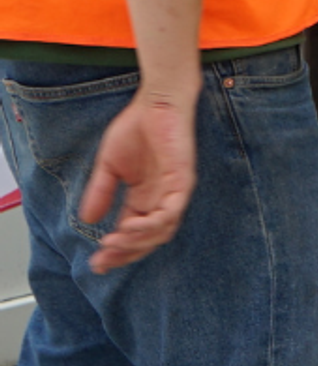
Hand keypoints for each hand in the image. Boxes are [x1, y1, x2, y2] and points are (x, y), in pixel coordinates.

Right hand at [81, 83, 198, 271]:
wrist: (155, 102)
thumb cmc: (137, 128)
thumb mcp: (110, 167)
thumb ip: (100, 192)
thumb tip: (87, 221)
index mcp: (145, 197)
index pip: (133, 233)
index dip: (116, 251)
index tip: (95, 263)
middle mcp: (161, 198)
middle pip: (148, 239)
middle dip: (125, 253)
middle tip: (102, 262)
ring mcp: (174, 190)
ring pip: (161, 231)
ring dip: (136, 242)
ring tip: (112, 244)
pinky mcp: (182, 179)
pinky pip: (171, 211)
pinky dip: (151, 225)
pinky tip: (128, 227)